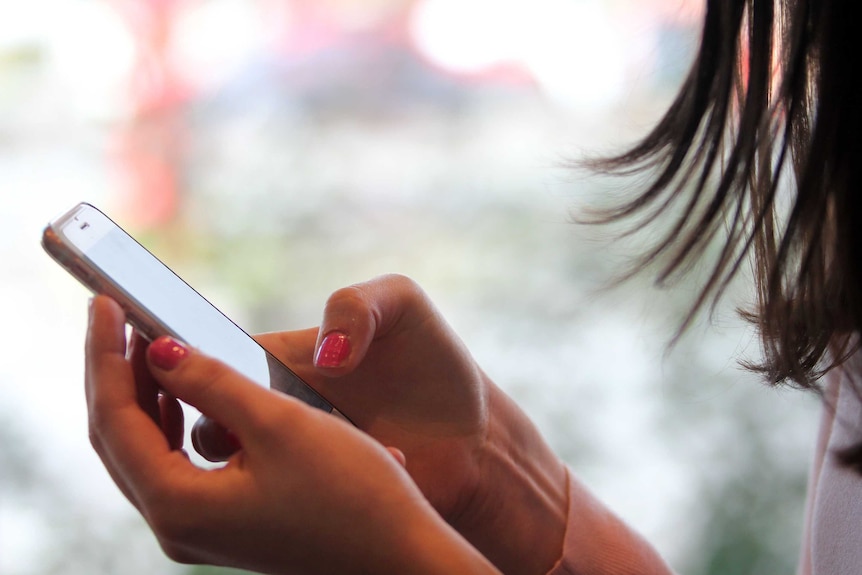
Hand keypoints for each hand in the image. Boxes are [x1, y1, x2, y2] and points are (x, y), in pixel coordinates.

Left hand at [85, 295, 498, 574]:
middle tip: (117, 316)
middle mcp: (177, 525)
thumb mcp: (280, 424)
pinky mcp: (223, 524)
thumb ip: (213, 383)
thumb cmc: (352, 492)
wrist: (398, 552)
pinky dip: (170, 423)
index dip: (104, 356)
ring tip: (150, 343)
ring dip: (142, 396)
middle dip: (114, 373)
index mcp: (179, 503)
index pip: (114, 418)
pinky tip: (186, 393)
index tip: (103, 304)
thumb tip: (160, 351)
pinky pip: (173, 466)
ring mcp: (199, 530)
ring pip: (144, 452)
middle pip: (118, 438)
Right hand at [200, 275, 569, 574]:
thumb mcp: (403, 306)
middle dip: (212, 414)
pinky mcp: (303, 494)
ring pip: (227, 461)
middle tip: (273, 411)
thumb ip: (357, 304)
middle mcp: (272, 407)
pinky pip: (268, 495)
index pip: (206, 354)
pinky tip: (349, 468)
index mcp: (281, 357)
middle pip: (204, 413)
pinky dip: (292, 483)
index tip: (176, 358)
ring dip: (254, 452)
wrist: (475, 441)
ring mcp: (283, 456)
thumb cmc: (436, 365)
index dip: (183, 357)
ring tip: (328, 435)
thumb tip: (324, 355)